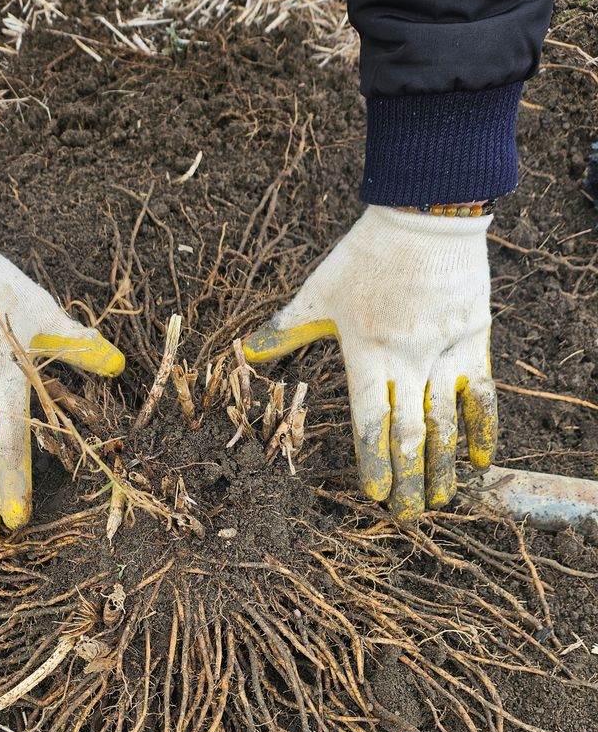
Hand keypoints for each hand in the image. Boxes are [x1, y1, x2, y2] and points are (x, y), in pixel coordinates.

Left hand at [243, 206, 496, 520]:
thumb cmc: (366, 255)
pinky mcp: (473, 341)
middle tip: (406, 517)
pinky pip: (481, 394)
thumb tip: (247, 350)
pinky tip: (480, 461)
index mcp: (366, 354)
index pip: (369, 422)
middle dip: (408, 480)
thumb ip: (287, 328)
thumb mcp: (319, 291)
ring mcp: (444, 353)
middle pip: (409, 434)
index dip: (372, 462)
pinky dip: (483, 428)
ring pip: (446, 423)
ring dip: (443, 466)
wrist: (426, 214)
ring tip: (439, 501)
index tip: (374, 496)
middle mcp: (407, 361)